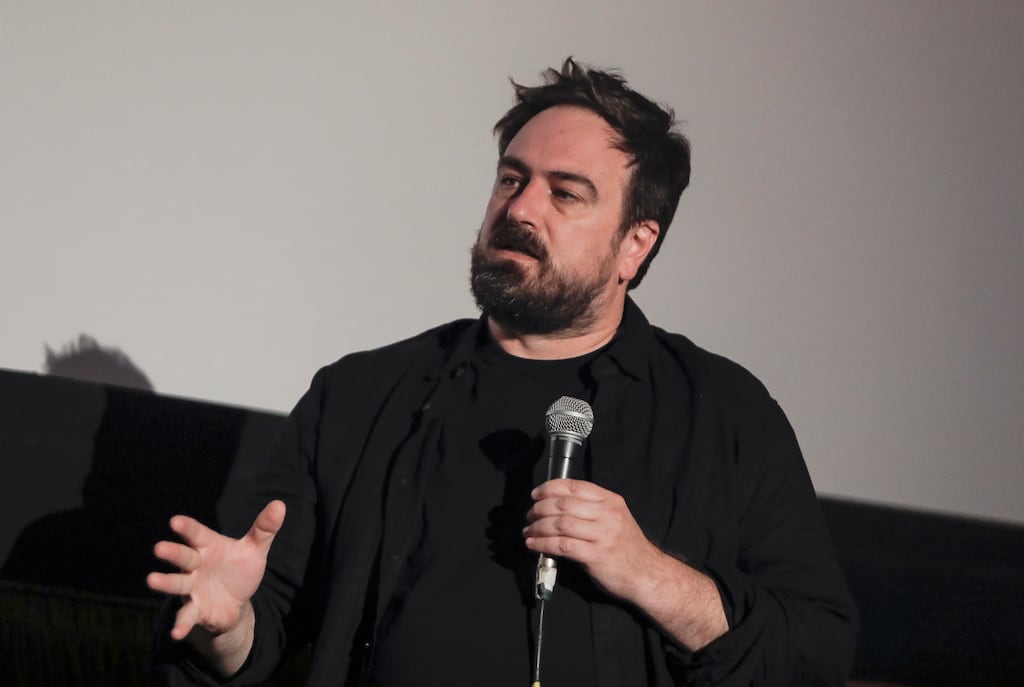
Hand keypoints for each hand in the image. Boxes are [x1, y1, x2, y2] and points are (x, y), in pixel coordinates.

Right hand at [147, 500, 285, 640]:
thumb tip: (280, 504)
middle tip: (159, 548)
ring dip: (165, 583)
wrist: (236, 601)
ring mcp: (193, 588)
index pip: (196, 534)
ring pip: (177, 584)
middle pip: (184, 557)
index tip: (175, 521)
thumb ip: (264, 529)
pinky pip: (186, 616)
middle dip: (172, 553)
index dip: (187, 528)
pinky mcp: (195, 609)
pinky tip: (176, 633)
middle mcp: (196, 565)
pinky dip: (181, 624)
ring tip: (152, 580)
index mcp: (209, 546)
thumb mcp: (255, 549)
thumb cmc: (239, 568)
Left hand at [524, 478, 660, 599]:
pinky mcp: (596, 556)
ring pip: (560, 524)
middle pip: (564, 504)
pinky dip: (543, 544)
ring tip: (529, 531)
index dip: (550, 488)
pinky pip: (562, 545)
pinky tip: (534, 545)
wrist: (648, 575)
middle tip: (529, 515)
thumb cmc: (628, 548)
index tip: (536, 494)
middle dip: (540, 508)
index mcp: (610, 501)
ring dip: (538, 527)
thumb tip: (556, 504)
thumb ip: (592, 508)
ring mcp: (603, 535)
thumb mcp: (616, 518)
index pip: (574, 486)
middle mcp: (607, 515)